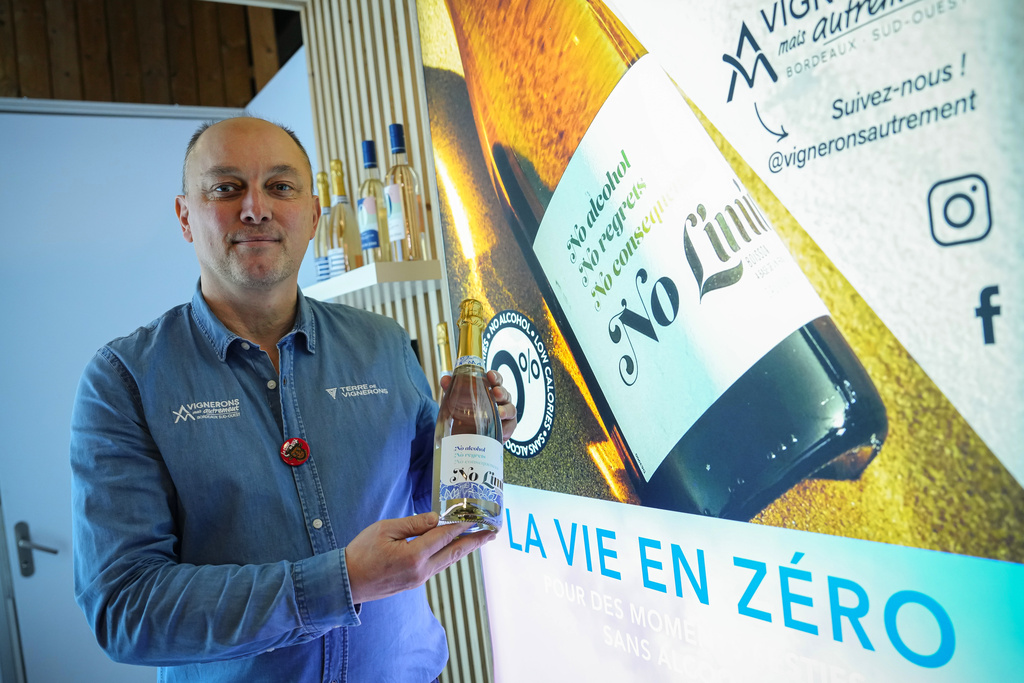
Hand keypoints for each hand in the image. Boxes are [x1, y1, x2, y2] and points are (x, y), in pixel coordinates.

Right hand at [345, 512, 494, 604]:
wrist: (346, 582)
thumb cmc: (361, 553)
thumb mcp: (385, 530)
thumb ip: (414, 524)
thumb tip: (436, 518)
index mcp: (414, 556)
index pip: (444, 536)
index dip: (462, 525)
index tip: (477, 517)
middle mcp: (421, 571)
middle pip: (454, 553)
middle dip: (475, 541)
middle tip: (493, 532)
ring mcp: (418, 580)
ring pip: (448, 561)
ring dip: (465, 549)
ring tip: (480, 539)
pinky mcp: (414, 583)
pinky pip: (438, 566)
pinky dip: (450, 555)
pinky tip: (454, 548)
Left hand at [439, 369, 517, 441]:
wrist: (471, 436)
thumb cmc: (469, 413)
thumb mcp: (458, 401)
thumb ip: (452, 389)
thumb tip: (445, 379)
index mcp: (490, 390)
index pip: (495, 380)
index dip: (495, 376)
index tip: (490, 375)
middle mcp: (500, 400)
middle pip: (504, 393)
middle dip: (501, 392)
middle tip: (495, 393)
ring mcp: (505, 413)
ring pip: (510, 408)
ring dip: (506, 409)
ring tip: (500, 413)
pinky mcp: (507, 427)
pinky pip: (511, 425)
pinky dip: (507, 427)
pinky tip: (502, 430)